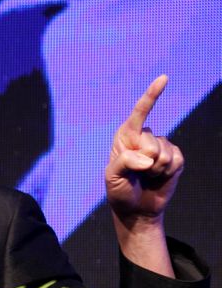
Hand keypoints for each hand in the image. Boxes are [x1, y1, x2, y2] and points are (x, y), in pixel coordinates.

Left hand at [105, 75, 183, 227]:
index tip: (164, 78)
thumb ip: (124, 162)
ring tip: (147, 176)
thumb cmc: (119, 191)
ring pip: (164, 152)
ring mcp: (161, 147)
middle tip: (137, 173)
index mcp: (125, 136)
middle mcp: (144, 137)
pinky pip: (176, 160)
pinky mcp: (175, 159)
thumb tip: (146, 158)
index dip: (152, 95)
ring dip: (155, 169)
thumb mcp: (113, 177)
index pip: (139, 112)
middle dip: (144, 161)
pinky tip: (159, 177)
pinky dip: (167, 172)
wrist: (136, 209)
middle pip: (151, 141)